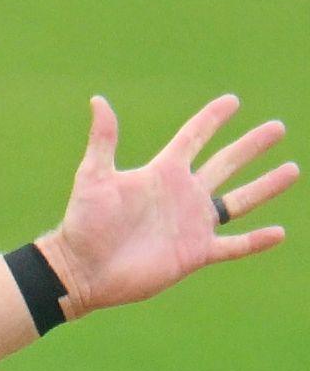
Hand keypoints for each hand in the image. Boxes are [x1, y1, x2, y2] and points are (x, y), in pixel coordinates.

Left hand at [40, 94, 296, 319]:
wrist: (82, 270)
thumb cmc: (83, 223)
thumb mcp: (93, 177)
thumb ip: (103, 140)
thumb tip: (98, 100)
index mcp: (161, 173)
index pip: (193, 138)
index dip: (212, 119)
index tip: (232, 101)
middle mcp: (182, 195)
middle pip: (225, 163)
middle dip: (251, 146)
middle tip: (278, 127)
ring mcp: (191, 224)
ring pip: (238, 201)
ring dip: (265, 186)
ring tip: (292, 170)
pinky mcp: (195, 253)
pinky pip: (233, 246)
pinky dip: (255, 241)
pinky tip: (280, 233)